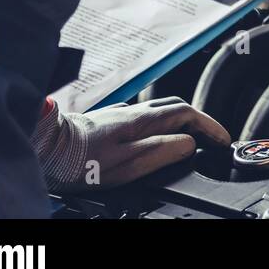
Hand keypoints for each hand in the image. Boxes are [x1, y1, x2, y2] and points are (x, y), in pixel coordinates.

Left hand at [31, 96, 230, 191]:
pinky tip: (153, 137)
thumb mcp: (129, 162)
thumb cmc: (82, 160)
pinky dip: (160, 125)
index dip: (210, 126)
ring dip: (180, 121)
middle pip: (176, 107)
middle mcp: (134, 112)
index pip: (188, 114)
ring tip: (188, 138)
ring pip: (159, 110)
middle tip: (210, 138)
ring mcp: (119, 115)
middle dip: (198, 120)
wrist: (45, 147)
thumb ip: (163, 150)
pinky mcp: (106, 122)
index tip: (222, 140)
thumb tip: (190, 144)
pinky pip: (144, 117)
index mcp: (144, 120)